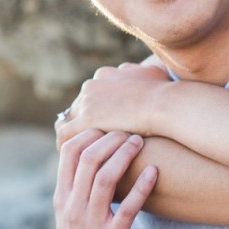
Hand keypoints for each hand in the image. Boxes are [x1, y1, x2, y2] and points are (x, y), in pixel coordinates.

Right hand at [53, 129, 157, 228]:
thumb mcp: (68, 214)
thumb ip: (75, 186)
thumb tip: (90, 152)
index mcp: (61, 197)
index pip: (68, 153)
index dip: (88, 133)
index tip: (107, 125)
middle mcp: (72, 207)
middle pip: (87, 160)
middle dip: (110, 139)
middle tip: (129, 131)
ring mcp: (90, 224)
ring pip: (105, 179)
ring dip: (124, 155)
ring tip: (140, 142)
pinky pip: (128, 209)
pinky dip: (141, 187)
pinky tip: (154, 172)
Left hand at [55, 62, 170, 147]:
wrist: (162, 103)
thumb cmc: (162, 91)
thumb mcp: (152, 72)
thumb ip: (139, 71)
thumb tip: (135, 71)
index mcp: (103, 75)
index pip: (91, 93)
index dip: (95, 109)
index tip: (100, 123)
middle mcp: (90, 86)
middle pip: (79, 106)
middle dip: (83, 121)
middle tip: (88, 140)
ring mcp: (86, 102)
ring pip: (70, 119)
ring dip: (74, 133)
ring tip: (78, 150)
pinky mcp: (86, 119)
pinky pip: (65, 133)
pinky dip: (67, 143)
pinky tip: (73, 156)